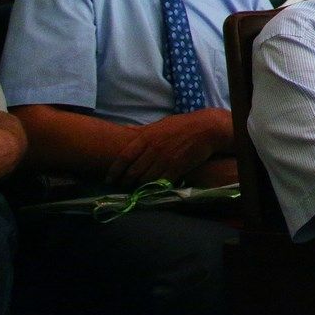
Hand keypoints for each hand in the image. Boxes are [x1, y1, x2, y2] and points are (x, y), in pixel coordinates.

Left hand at [107, 109, 230, 184]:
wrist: (205, 129)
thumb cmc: (181, 125)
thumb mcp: (159, 124)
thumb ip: (141, 130)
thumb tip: (123, 129)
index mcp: (146, 138)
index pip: (124, 157)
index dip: (114, 171)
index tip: (109, 179)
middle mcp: (153, 150)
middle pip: (133, 172)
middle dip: (125, 182)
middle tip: (121, 186)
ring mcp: (165, 160)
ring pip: (145, 179)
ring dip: (138, 187)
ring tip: (134, 189)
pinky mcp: (177, 168)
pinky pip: (161, 182)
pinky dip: (154, 188)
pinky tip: (151, 190)